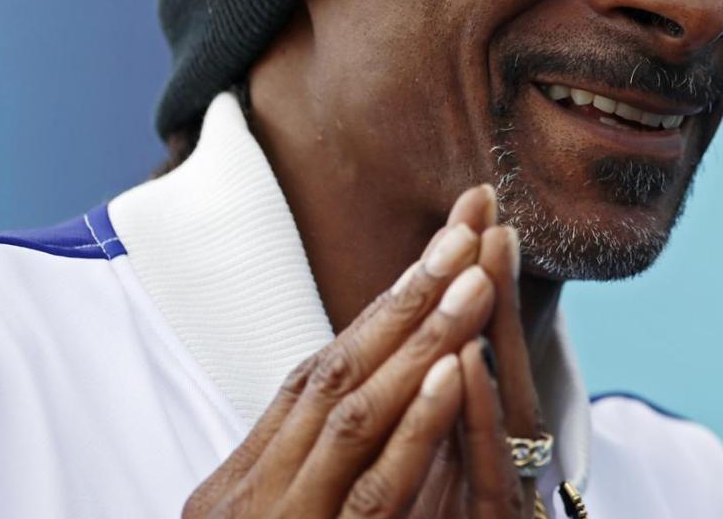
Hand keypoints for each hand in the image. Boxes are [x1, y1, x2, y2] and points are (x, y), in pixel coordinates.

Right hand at [183, 186, 508, 517]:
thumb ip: (303, 478)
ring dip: (421, 342)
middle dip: (406, 299)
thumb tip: (346, 408)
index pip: (318, 376)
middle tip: (464, 231)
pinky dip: (416, 428)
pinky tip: (457, 373)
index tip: (438, 254)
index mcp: (246, 479)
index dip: (381, 311)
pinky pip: (375, 491)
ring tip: (476, 278)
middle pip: (337, 374)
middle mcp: (253, 492)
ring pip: (356, 417)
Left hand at [410, 190, 540, 518]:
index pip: (479, 364)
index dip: (476, 296)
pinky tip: (467, 368)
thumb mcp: (437, 487)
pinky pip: (483, 479)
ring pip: (500, 418)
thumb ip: (436, 441)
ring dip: (491, 334)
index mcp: (480, 464)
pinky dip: (472, 421)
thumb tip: (428, 363)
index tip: (472, 221)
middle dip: (490, 291)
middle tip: (488, 213)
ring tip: (480, 264)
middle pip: (497, 372)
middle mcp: (500, 481)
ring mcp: (502, 503)